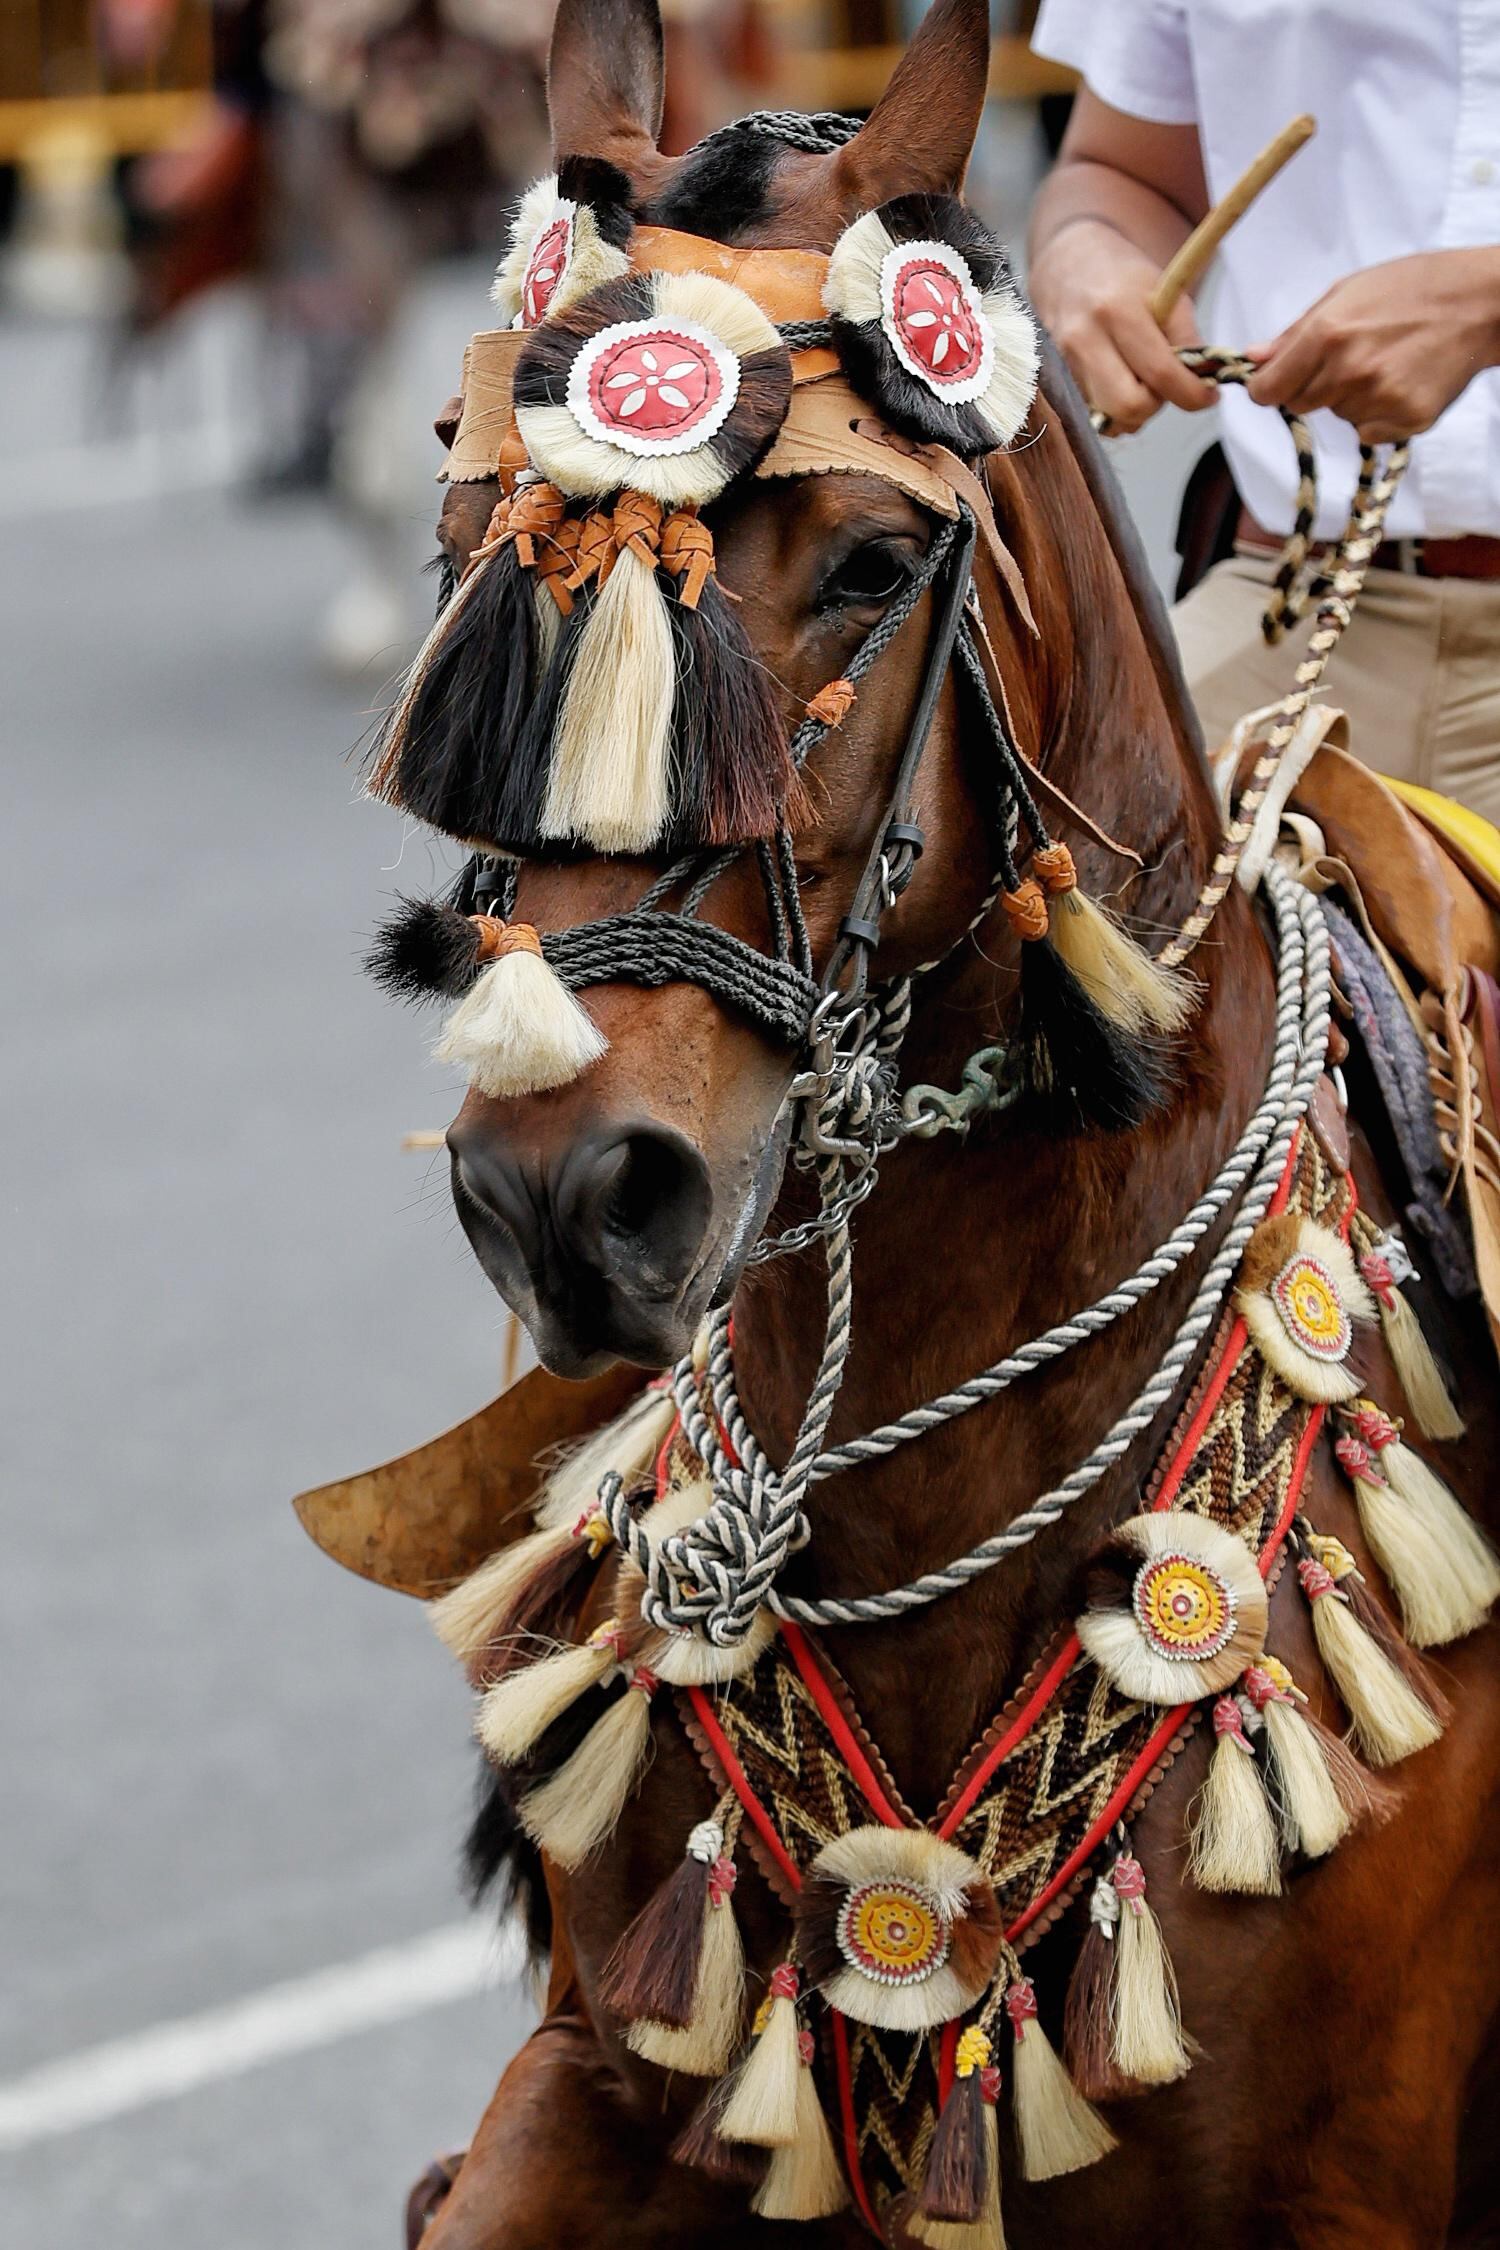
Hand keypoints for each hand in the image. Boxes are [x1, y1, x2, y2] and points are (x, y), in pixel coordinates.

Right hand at [1029, 219, 1218, 433]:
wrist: (1068, 266)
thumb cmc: (1123, 278)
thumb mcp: (1165, 291)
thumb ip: (1186, 336)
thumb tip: (1203, 379)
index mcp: (1117, 310)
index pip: (1161, 373)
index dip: (1191, 394)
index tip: (1208, 396)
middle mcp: (1085, 339)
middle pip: (1130, 406)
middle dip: (1156, 405)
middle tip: (1166, 387)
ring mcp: (1066, 363)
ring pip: (1112, 418)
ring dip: (1136, 412)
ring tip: (1142, 383)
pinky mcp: (1057, 380)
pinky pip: (1095, 416)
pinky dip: (1115, 412)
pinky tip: (1120, 385)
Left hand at [1246, 249, 1499, 443]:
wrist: (1480, 302)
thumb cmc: (1413, 288)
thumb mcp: (1348, 292)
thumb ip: (1296, 332)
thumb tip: (1254, 358)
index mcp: (1327, 334)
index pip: (1267, 391)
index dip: (1268, 388)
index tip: (1276, 383)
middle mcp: (1349, 371)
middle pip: (1300, 405)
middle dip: (1313, 386)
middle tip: (1351, 356)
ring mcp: (1379, 399)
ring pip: (1338, 416)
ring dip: (1350, 397)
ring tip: (1385, 361)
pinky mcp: (1405, 420)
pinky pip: (1369, 432)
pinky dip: (1379, 414)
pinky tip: (1401, 381)